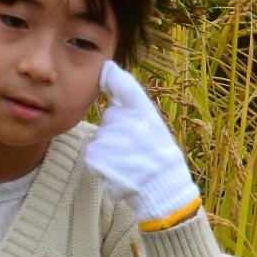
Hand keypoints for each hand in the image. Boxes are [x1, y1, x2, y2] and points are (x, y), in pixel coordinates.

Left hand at [83, 60, 200, 225]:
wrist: (162, 189)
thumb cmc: (159, 152)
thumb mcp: (151, 118)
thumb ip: (128, 92)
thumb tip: (108, 67)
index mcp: (139, 107)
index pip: (120, 83)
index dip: (111, 79)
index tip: (108, 77)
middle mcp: (121, 118)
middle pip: (109, 120)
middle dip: (118, 133)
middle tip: (137, 148)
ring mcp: (107, 138)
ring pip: (101, 138)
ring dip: (111, 151)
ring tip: (131, 161)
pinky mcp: (94, 156)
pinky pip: (93, 155)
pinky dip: (103, 164)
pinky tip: (121, 170)